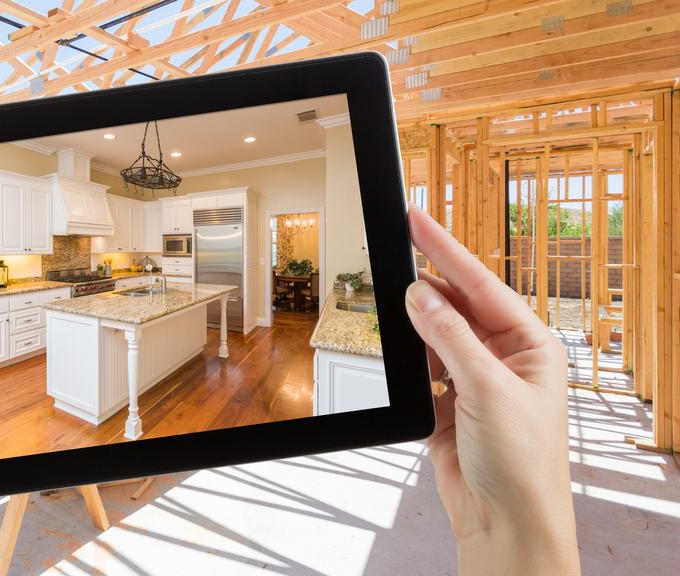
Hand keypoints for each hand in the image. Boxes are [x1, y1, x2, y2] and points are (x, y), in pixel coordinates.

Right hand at [404, 206, 579, 574]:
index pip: (482, 285)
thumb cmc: (521, 464)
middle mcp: (504, 357)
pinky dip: (408, 355)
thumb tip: (420, 295)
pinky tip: (399, 342)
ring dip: (414, 321)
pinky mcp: (447, 403)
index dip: (447, 250)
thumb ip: (451, 338)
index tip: (417, 219)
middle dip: (427, 282)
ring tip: (390, 299)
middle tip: (394, 246)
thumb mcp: (488, 390)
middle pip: (457, 304)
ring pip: (435, 333)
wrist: (503, 522)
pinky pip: (421, 365)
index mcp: (532, 346)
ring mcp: (474, 379)